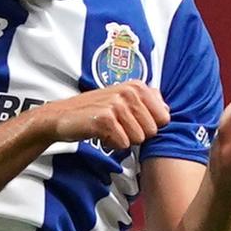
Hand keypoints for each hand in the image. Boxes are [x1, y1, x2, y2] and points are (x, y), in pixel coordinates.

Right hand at [37, 82, 169, 148]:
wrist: (62, 116)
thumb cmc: (94, 110)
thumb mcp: (122, 99)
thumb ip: (147, 101)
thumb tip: (167, 110)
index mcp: (137, 86)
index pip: (164, 118)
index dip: (149, 126)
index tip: (132, 122)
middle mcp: (129, 91)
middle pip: (152, 131)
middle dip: (136, 134)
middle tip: (118, 126)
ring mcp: (117, 104)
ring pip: (138, 138)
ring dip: (123, 139)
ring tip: (109, 129)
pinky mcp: (105, 119)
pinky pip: (123, 144)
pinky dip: (112, 144)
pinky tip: (101, 134)